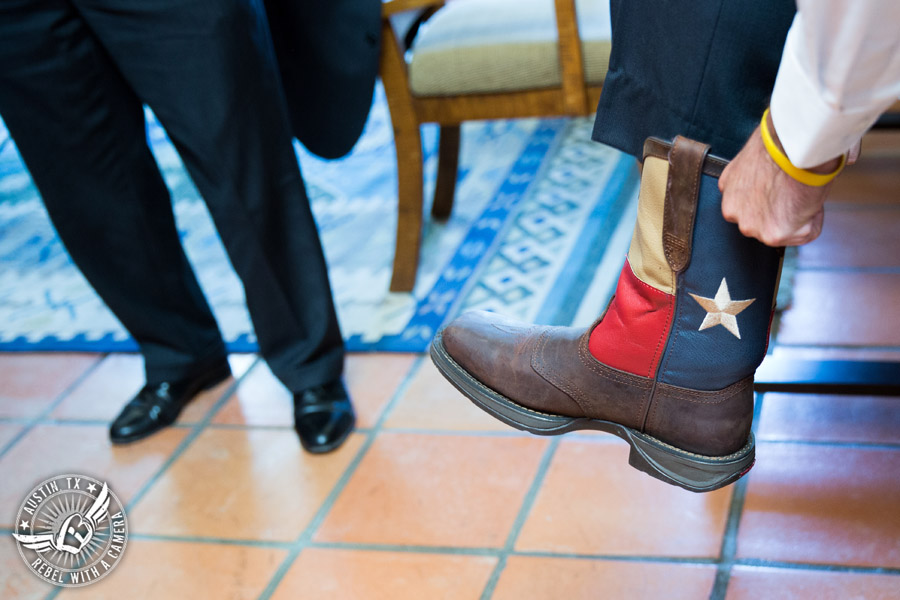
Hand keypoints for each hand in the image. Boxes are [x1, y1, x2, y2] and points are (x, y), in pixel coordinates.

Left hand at [719, 116, 845, 246]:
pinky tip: (810, 198)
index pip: (751, 204)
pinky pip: (805, 233)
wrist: (792, 144)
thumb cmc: (781, 141)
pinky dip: (815, 217)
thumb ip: (760, 174)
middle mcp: (733, 210)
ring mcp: (752, 225)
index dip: (775, 196)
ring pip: (785, 229)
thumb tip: (779, 176)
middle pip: (765, 220)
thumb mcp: (756, 156)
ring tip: (802, 190)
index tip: (786, 187)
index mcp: (729, 188)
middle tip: (797, 188)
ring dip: (800, 213)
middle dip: (784, 209)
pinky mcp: (774, 234)